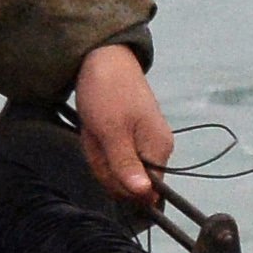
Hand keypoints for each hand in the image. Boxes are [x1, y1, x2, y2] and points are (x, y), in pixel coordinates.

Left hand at [73, 43, 169, 209]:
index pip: (145, 193)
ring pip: (116, 170)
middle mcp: (156, 150)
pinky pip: (112, 156)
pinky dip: (98, 147)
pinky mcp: (130, 137)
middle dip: (105, 167)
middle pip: (128, 183)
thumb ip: (126, 166)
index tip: (106, 163)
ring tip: (94, 130)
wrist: (102, 57)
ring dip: (98, 155)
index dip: (121, 187)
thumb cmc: (108, 91)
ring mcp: (143, 143)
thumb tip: (145, 196)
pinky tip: (95, 130)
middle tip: (96, 140)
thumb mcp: (111, 131)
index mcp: (158, 150)